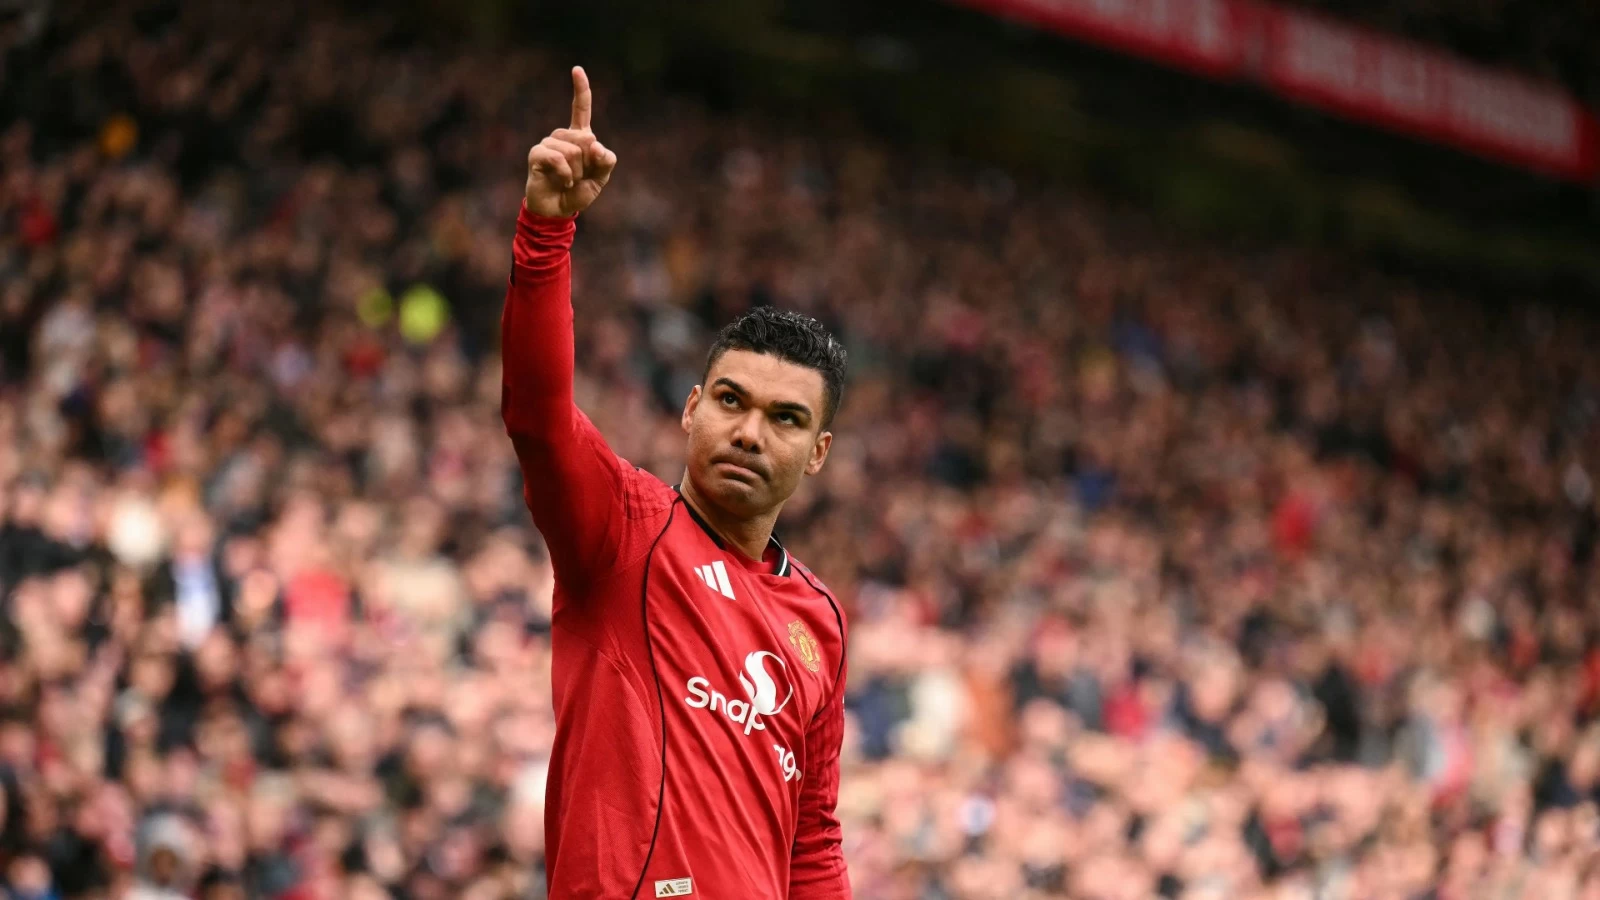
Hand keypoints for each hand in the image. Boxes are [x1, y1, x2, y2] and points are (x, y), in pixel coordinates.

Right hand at [525, 66, 617, 217]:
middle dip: (589, 164)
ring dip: (577, 171)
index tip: (577, 69)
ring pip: (573, 150)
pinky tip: (562, 181)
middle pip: (586, 139)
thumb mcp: (601, 179)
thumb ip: (606, 161)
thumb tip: (596, 145)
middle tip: (579, 176)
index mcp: (579, 137)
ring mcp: (547, 143)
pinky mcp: (537, 154)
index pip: (580, 109)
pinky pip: (558, 158)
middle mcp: (562, 136)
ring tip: (568, 180)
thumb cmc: (578, 192)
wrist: (557, 210)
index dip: (581, 89)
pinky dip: (566, 174)